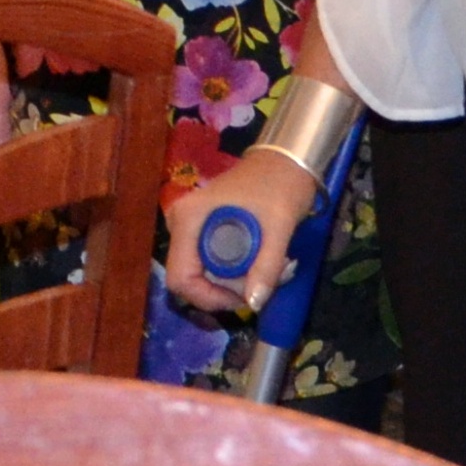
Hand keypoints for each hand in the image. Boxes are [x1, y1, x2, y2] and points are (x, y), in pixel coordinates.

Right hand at [161, 139, 318, 321]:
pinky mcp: (200, 230)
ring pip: (201, 274)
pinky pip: (209, 263)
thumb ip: (267, 266)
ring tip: (268, 270)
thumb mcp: (279, 225)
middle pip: (190, 278)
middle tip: (263, 281)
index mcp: (189, 218)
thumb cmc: (280, 184)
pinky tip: (258, 261)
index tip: (243, 298)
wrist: (286, 160)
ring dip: (233, 282)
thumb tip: (254, 305)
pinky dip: (233, 271)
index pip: (180, 278)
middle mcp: (180, 223)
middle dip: (226, 289)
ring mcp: (189, 227)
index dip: (208, 297)